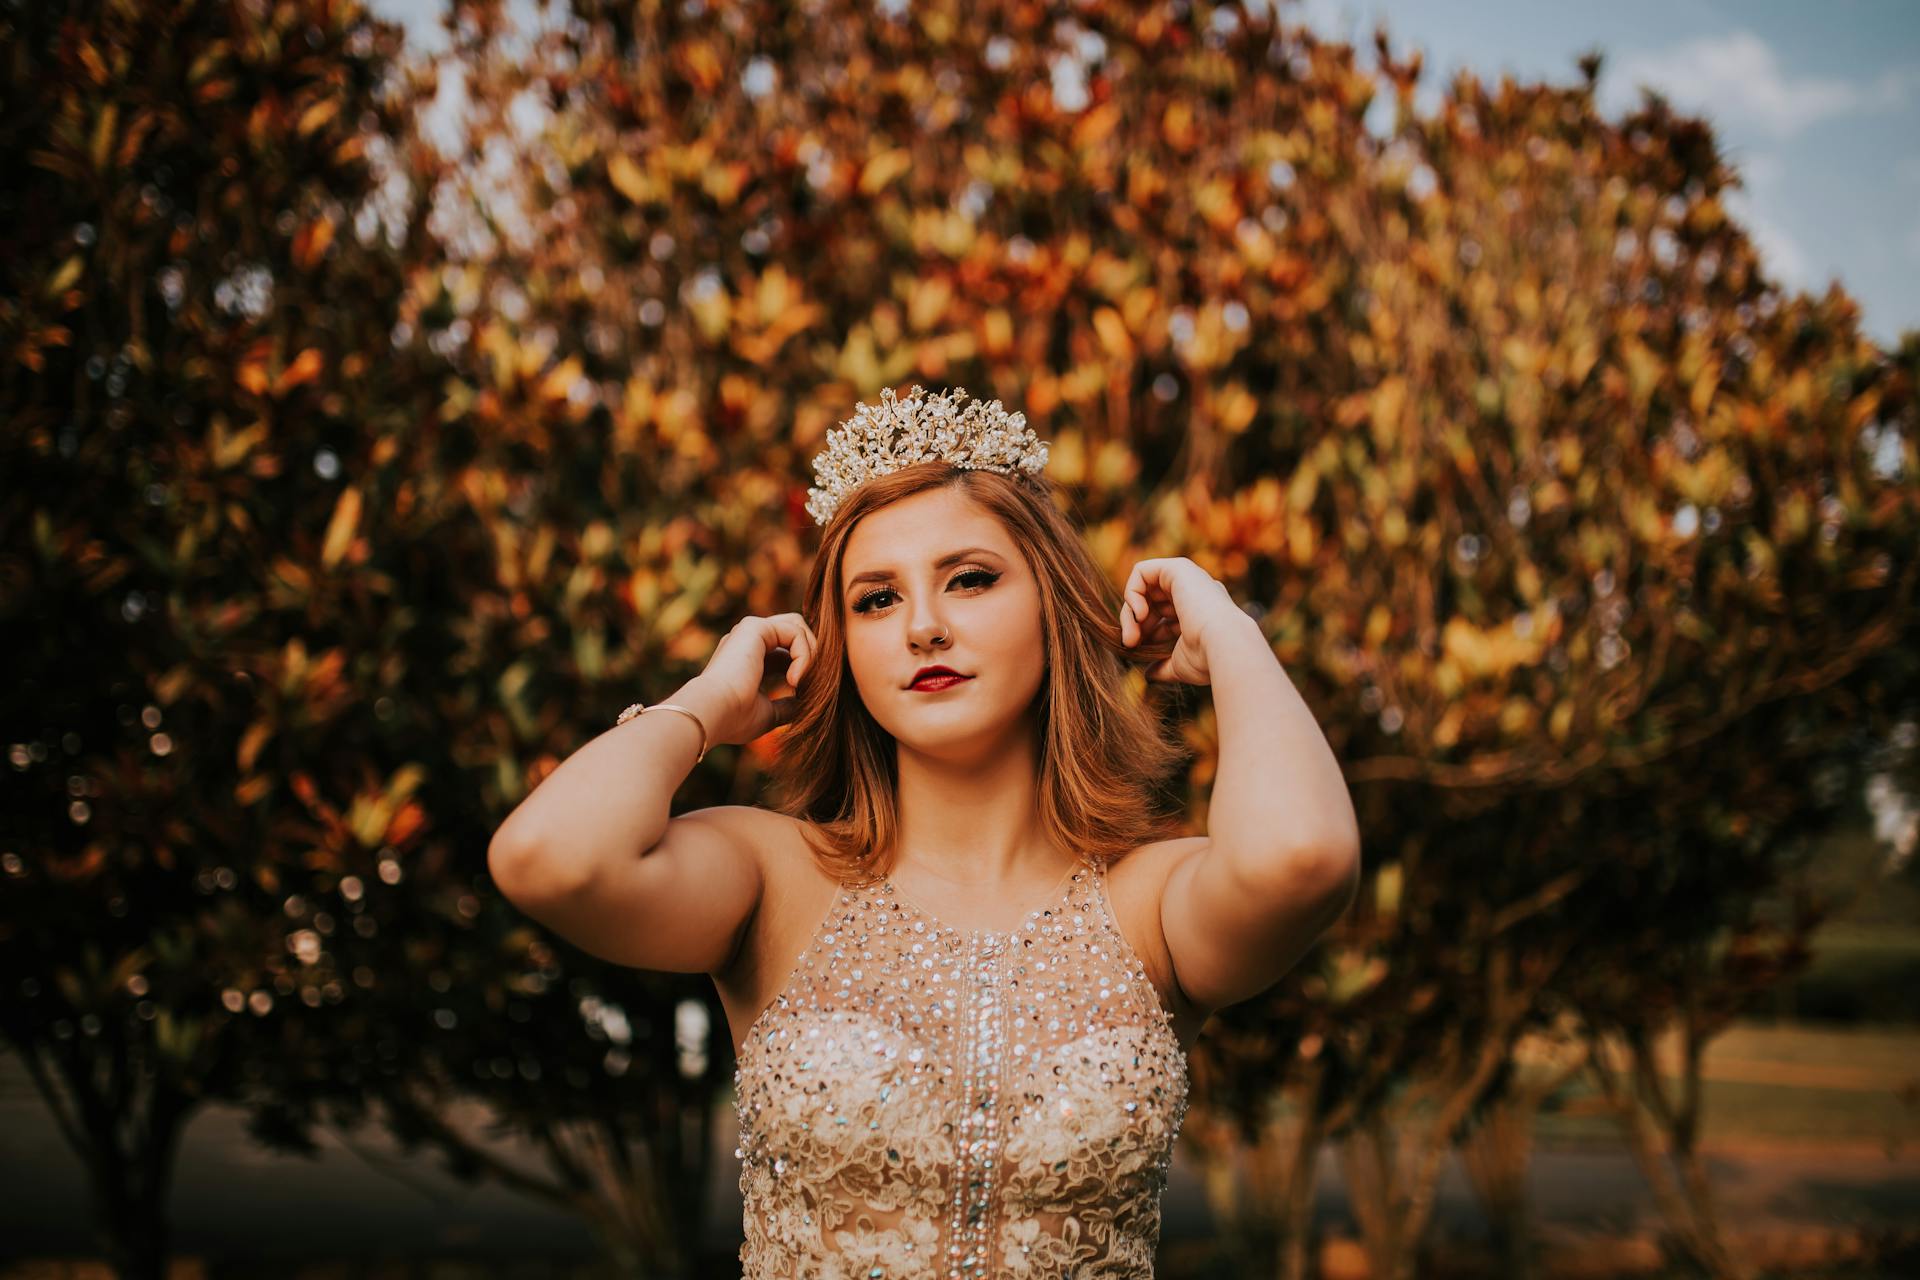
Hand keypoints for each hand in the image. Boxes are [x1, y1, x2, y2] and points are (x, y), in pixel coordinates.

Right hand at [685, 612, 817, 745]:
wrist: (712, 713)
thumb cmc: (734, 718)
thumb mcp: (767, 714)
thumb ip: (785, 706)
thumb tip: (803, 705)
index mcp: (749, 659)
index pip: (786, 653)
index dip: (805, 668)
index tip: (807, 695)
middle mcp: (747, 641)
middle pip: (793, 631)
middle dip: (811, 654)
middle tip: (815, 682)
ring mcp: (749, 631)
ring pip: (796, 627)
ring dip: (811, 653)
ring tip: (806, 681)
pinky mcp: (755, 627)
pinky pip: (794, 631)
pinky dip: (804, 654)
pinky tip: (796, 679)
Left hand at [1118, 558, 1243, 684]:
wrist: (1224, 644)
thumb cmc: (1206, 658)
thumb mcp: (1180, 664)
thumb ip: (1164, 666)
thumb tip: (1149, 675)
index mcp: (1200, 612)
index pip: (1165, 618)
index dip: (1148, 633)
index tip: (1139, 649)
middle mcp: (1195, 592)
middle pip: (1151, 602)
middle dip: (1134, 624)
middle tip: (1130, 644)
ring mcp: (1188, 578)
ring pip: (1144, 589)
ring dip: (1130, 613)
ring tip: (1131, 635)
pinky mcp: (1178, 567)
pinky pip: (1142, 571)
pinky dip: (1132, 591)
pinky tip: (1139, 614)